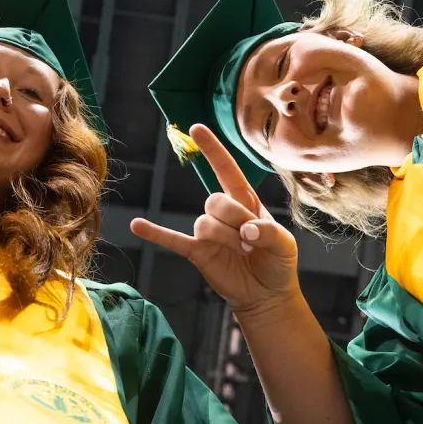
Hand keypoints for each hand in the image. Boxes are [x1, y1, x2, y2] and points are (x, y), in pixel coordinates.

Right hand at [130, 125, 300, 316]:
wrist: (266, 294)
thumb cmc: (278, 263)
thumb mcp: (285, 245)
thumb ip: (269, 233)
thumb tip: (246, 230)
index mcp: (246, 201)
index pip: (227, 169)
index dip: (213, 150)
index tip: (196, 128)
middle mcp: (224, 212)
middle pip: (216, 200)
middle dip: (234, 220)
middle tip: (252, 242)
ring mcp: (209, 232)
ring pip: (204, 223)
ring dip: (224, 238)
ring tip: (243, 252)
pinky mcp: (197, 252)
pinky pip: (173, 239)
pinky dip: (156, 233)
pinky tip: (137, 225)